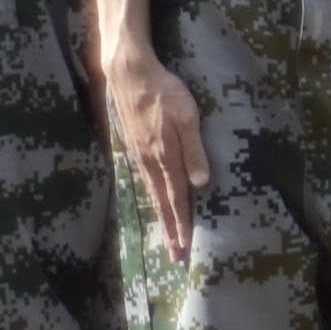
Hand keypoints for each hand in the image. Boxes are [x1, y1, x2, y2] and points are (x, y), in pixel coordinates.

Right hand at [97, 42, 208, 253]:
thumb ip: (193, 150)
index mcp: (165, 157)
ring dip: (161, 216)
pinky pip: (145, 179)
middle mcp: (150, 161)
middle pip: (163, 201)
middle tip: (174, 255)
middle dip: (170, 229)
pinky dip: (152, 196)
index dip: (181, 223)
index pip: (176, 197)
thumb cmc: (164, 92)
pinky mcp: (134, 146)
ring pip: (153, 192)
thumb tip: (200, 183)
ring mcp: (139, 154)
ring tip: (166, 236)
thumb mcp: (187, 117)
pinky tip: (155, 201)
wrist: (129, 74)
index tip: (183, 248)